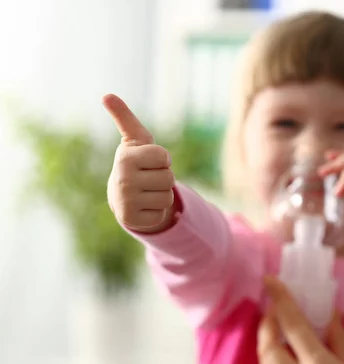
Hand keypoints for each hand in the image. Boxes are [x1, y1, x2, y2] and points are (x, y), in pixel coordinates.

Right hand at [103, 94, 175, 232]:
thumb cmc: (136, 162)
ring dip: (162, 195)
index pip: (164, 156)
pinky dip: (157, 211)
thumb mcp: (134, 139)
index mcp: (125, 158)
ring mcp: (126, 201)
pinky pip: (162, 214)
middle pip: (169, 178)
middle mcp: (122, 180)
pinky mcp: (132, 220)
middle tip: (148, 178)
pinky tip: (144, 206)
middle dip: (164, 178)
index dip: (162, 159)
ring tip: (147, 191)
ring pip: (167, 197)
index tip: (149, 160)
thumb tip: (107, 95)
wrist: (122, 196)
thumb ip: (124, 117)